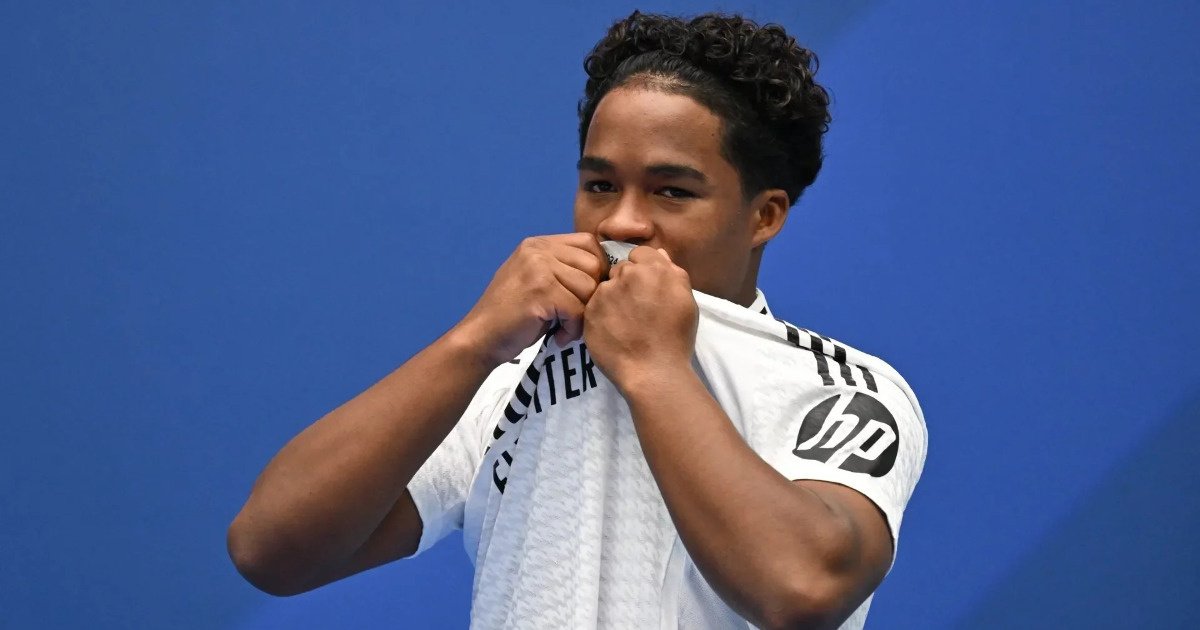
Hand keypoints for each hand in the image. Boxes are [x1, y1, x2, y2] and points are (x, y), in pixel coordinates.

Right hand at [455, 233, 607, 367]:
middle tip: (574, 315)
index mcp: (538, 244)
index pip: (588, 242)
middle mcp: (538, 250)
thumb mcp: (535, 279)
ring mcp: (539, 269)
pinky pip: (578, 310)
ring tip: (564, 327)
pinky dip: (573, 330)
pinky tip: (558, 336)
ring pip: (589, 288)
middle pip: (594, 265)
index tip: (585, 294)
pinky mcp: (541, 292)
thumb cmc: (512, 316)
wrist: (480, 338)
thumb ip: (561, 268)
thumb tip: (604, 271)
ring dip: (582, 315)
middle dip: (590, 295)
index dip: (597, 269)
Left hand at [583, 246, 697, 391]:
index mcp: (653, 268)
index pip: (640, 254)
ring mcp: (604, 292)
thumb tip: (660, 255)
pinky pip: (594, 306)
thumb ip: (673, 273)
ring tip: (624, 323)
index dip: (644, 270)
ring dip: (612, 298)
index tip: (647, 290)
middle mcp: (626, 274)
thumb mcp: (686, 301)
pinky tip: (613, 331)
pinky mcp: (589, 311)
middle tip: (636, 308)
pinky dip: (601, 315)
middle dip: (627, 282)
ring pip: (606, 287)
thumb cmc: (675, 338)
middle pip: (621, 268)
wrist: (652, 371)